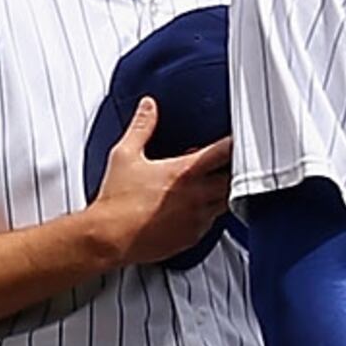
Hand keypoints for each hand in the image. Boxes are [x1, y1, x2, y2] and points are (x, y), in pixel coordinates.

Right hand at [76, 101, 235, 277]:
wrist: (110, 237)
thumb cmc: (116, 200)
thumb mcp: (125, 155)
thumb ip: (141, 127)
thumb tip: (149, 107)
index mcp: (184, 173)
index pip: (223, 153)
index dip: (234, 143)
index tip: (235, 138)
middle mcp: (197, 196)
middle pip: (233, 180)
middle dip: (231, 170)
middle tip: (222, 163)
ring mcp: (197, 219)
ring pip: (225, 203)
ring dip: (220, 192)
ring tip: (205, 184)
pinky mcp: (192, 238)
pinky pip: (211, 223)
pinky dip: (208, 213)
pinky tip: (192, 206)